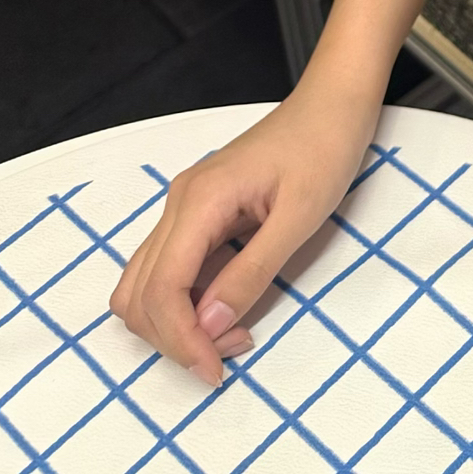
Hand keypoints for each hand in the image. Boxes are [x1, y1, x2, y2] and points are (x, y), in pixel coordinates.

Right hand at [108, 82, 379, 384]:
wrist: (332, 102)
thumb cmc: (323, 150)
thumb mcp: (299, 216)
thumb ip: (252, 272)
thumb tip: (208, 328)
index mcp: (199, 201)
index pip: (162, 289)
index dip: (180, 340)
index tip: (215, 371)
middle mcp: (178, 203)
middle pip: (140, 294)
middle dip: (177, 337)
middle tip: (230, 353)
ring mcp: (183, 206)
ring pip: (144, 284)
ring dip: (174, 323)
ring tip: (229, 334)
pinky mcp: (197, 212)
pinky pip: (168, 268)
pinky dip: (183, 301)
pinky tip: (223, 308)